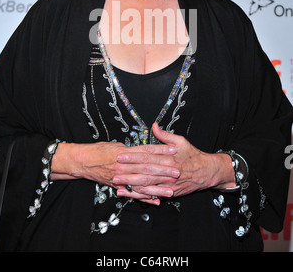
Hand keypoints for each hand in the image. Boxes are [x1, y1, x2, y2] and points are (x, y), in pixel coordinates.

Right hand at [51, 139, 178, 205]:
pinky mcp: (117, 186)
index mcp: (124, 151)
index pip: (146, 150)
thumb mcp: (114, 144)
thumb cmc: (97, 150)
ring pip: (142, 182)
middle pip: (147, 167)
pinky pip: (133, 193)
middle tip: (177, 171)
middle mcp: (123, 164)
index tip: (173, 150)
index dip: (160, 150)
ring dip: (157, 187)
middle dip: (163, 170)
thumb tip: (140, 148)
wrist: (82, 161)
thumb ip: (129, 147)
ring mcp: (120, 176)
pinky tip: (156, 200)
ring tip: (171, 190)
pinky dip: (145, 197)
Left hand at [114, 123, 235, 198]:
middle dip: (128, 172)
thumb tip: (154, 126)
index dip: (133, 156)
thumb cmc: (193, 155)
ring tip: (118, 185)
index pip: (147, 156)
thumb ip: (165, 135)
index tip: (121, 155)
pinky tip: (131, 194)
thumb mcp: (181, 141)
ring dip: (132, 185)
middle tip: (114, 171)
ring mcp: (168, 184)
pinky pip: (153, 195)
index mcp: (169, 157)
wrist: (206, 172)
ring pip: (148, 185)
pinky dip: (141, 195)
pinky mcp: (170, 193)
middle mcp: (167, 171)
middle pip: (145, 172)